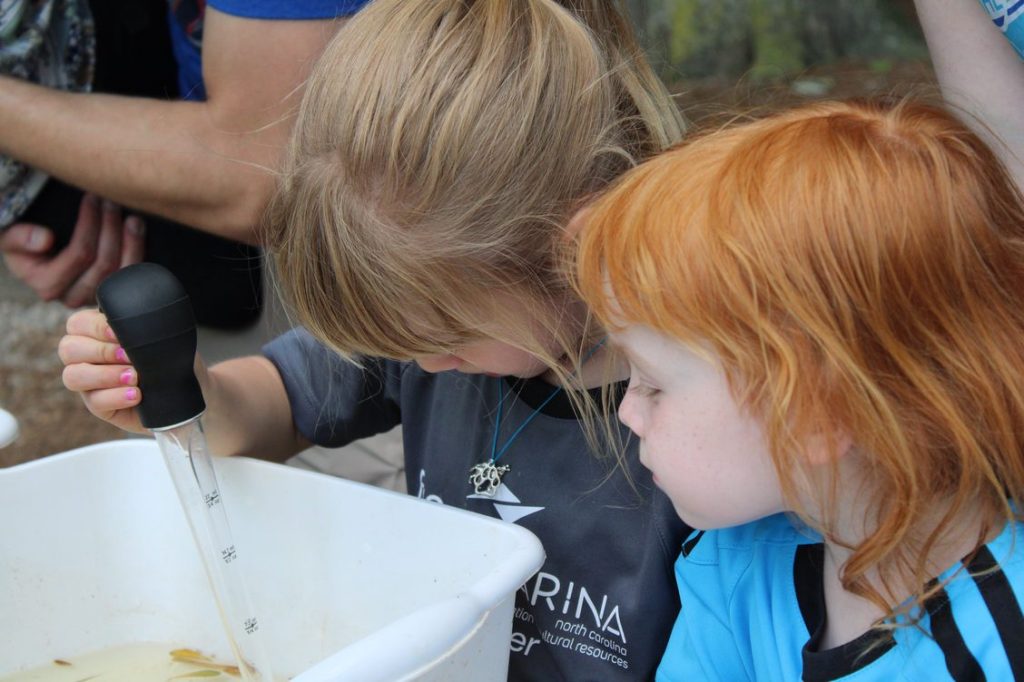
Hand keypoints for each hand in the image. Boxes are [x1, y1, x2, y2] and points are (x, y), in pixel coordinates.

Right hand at [1, 193, 144, 306]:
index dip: (90, 224)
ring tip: (131, 216)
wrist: (37, 261)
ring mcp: (95, 299)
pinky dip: (139, 254)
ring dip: (130, 242)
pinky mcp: (113, 294)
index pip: (79, 255)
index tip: (92, 197)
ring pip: (122, 273)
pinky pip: (133, 279)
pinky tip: (138, 231)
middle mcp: (73, 297)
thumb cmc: (24, 245)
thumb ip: (19, 238)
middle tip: (112, 202)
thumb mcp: (10, 238)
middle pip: (104, 264)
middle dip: (111, 228)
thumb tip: (45, 239)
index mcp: (48, 286)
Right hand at [59, 309, 210, 434]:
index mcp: (96, 333)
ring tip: (134, 377)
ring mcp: (89, 383)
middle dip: (100, 351)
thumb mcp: (161, 338)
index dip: (95, 327)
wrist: (187, 390)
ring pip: (73, 376)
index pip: (77, 324)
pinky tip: (136, 395)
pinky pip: (95, 402)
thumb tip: (139, 322)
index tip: (119, 333)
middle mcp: (86, 357)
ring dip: (104, 375)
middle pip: (68, 349)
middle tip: (128, 355)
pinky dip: (115, 397)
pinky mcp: (99, 406)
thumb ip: (144, 327)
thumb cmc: (170, 358)